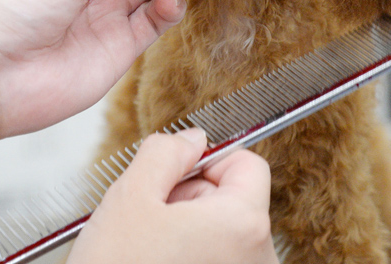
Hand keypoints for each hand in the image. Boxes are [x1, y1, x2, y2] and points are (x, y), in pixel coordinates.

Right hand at [68, 129, 277, 263]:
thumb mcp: (131, 195)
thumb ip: (166, 152)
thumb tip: (193, 139)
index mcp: (243, 223)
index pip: (247, 163)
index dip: (206, 160)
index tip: (172, 176)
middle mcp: (260, 258)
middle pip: (234, 200)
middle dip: (190, 198)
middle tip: (149, 218)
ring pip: (222, 234)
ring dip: (186, 231)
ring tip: (148, 249)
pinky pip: (216, 261)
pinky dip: (189, 257)